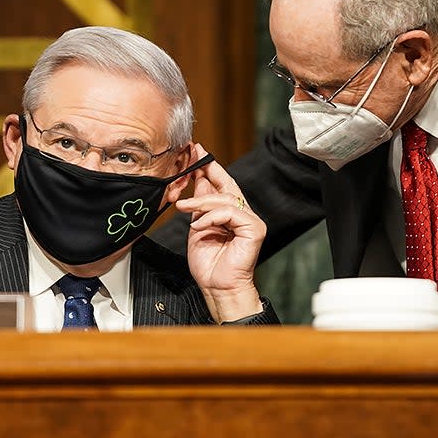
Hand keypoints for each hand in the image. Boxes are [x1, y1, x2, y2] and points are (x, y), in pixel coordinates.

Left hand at [175, 144, 264, 322]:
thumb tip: (196, 180)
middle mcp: (243, 214)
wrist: (217, 287)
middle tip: (191, 159)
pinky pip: (230, 214)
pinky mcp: (254, 229)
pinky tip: (197, 226)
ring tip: (183, 208)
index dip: (210, 167)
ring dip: (201, 202)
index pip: (223, 184)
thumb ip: (200, 205)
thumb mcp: (198, 226)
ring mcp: (251, 221)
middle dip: (208, 169)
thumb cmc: (209, 263)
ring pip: (225, 199)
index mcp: (231, 214)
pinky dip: (211, 217)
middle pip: (226, 186)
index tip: (196, 150)